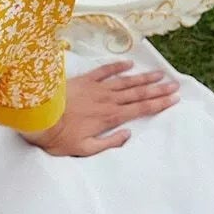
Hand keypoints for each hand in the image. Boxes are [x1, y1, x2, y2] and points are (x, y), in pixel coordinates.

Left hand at [24, 59, 180, 155]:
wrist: (39, 117)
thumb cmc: (59, 137)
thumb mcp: (84, 149)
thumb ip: (108, 143)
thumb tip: (128, 135)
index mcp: (110, 117)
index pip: (140, 109)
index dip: (159, 104)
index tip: (174, 99)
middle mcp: (107, 100)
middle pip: (138, 93)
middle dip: (159, 89)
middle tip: (175, 84)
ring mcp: (96, 88)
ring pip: (126, 81)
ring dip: (144, 78)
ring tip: (160, 74)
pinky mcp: (84, 80)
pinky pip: (105, 70)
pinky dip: (118, 66)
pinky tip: (129, 64)